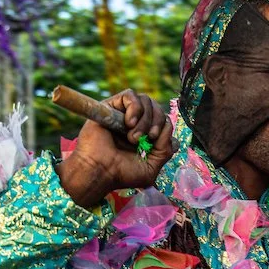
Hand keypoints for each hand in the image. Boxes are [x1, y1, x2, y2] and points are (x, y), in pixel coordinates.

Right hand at [56, 89, 174, 207]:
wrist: (100, 171)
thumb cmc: (122, 174)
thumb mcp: (151, 168)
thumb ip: (166, 149)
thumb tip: (168, 128)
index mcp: (146, 137)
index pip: (165, 121)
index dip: (165, 128)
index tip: (156, 142)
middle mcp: (136, 124)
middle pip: (158, 109)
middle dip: (158, 122)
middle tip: (149, 137)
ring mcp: (123, 114)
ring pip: (146, 100)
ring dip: (145, 119)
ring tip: (133, 137)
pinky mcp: (111, 106)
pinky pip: (130, 95)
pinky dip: (135, 108)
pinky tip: (129, 123)